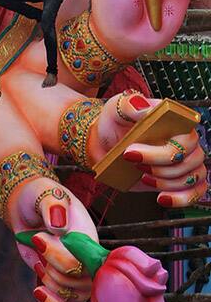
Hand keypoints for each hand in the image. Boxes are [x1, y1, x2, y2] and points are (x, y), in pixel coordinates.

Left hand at [8, 177, 95, 301]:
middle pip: (81, 283)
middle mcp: (85, 257)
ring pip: (75, 296)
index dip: (62, 258)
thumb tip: (60, 227)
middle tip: (37, 243)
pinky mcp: (60, 279)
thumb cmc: (38, 196)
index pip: (88, 261)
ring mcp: (74, 270)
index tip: (39, 239)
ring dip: (51, 283)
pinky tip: (38, 290)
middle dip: (53, 270)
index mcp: (88, 237)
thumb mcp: (45, 192)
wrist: (26, 206)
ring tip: (39, 261)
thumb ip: (54, 205)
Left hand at [95, 92, 206, 206]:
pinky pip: (196, 192)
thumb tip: (143, 106)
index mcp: (175, 121)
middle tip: (133, 162)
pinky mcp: (180, 179)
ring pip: (193, 177)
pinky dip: (181, 198)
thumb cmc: (115, 123)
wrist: (105, 143)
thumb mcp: (117, 108)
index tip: (133, 151)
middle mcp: (184, 141)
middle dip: (159, 166)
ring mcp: (184, 161)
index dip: (164, 150)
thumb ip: (129, 104)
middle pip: (190, 159)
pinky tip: (162, 198)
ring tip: (141, 174)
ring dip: (165, 181)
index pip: (187, 137)